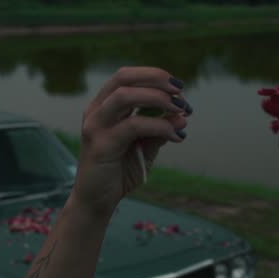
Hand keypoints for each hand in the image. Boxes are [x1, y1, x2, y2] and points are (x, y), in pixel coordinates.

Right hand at [72, 67, 189, 216]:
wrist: (96, 201)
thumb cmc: (119, 172)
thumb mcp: (145, 147)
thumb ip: (160, 130)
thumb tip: (183, 115)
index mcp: (104, 106)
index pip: (127, 76)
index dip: (154, 75)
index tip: (179, 88)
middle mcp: (96, 111)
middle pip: (123, 77)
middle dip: (156, 78)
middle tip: (181, 93)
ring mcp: (95, 126)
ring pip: (125, 96)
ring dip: (158, 98)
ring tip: (180, 110)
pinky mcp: (100, 145)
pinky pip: (133, 126)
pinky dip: (159, 126)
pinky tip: (175, 136)